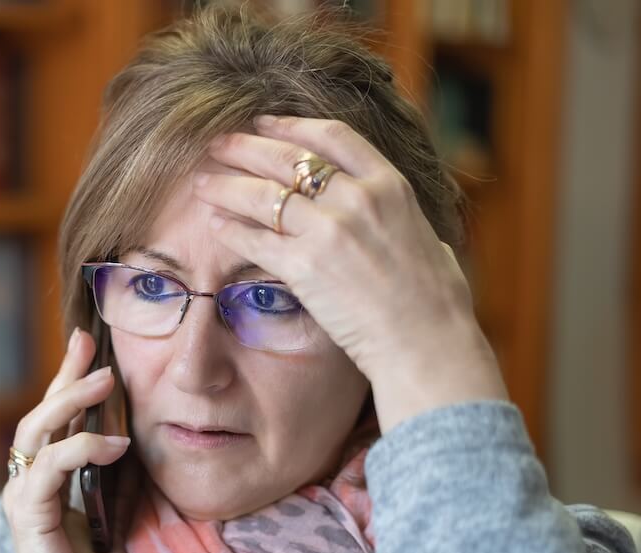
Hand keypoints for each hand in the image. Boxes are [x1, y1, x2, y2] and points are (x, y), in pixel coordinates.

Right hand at [2, 327, 130, 552]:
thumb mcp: (115, 523)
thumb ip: (118, 486)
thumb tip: (143, 449)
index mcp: (48, 482)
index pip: (57, 422)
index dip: (70, 382)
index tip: (90, 346)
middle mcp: (29, 483)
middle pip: (41, 413)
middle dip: (65, 375)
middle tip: (89, 341)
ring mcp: (24, 497)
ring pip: (37, 430)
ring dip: (71, 399)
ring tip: (106, 379)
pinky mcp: (30, 516)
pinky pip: (49, 468)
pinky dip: (80, 449)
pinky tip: (115, 443)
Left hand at [193, 115, 507, 431]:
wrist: (426, 342)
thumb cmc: (437, 302)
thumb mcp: (429, 237)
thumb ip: (401, 219)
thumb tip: (397, 218)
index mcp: (389, 185)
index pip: (332, 136)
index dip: (291, 126)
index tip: (264, 122)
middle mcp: (357, 199)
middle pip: (287, 159)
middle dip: (246, 148)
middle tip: (218, 145)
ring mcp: (328, 231)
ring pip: (262, 196)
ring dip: (227, 186)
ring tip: (202, 184)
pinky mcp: (304, 267)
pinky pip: (255, 240)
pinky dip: (231, 231)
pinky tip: (215, 226)